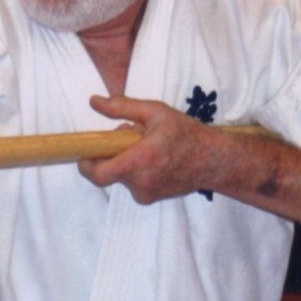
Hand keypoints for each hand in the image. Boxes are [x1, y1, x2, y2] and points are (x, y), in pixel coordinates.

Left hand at [77, 95, 223, 203]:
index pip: (97, 174)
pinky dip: (133, 170)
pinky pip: (131, 183)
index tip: (86, 151)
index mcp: (139, 162)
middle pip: (106, 172)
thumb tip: (93, 102)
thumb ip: (121, 107)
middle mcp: (139, 183)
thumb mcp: (155, 112)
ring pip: (119, 176)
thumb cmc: (187, 134)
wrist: (215, 161)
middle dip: (109, 154)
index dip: (85, 164)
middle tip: (127, 137)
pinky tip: (151, 159)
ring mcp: (145, 194)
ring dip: (123, 161)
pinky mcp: (150, 199)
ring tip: (145, 145)